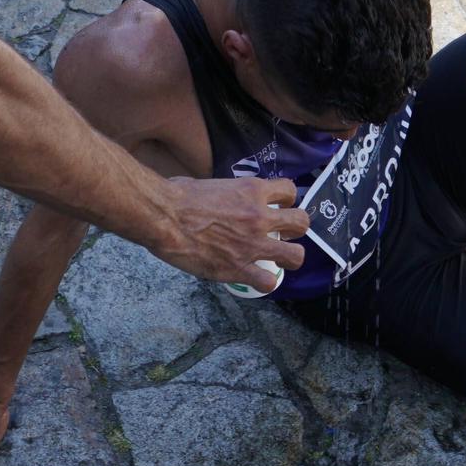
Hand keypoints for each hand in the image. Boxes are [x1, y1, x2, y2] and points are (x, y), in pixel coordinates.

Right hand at [154, 175, 307, 289]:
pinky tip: (256, 278)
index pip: (289, 190)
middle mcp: (259, 216)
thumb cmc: (179, 195)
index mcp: (252, 191)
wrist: (164, 215)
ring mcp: (252, 244)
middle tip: (284, 235)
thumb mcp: (213, 183)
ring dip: (290, 258)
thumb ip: (229, 192)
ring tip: (281, 259)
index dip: (287, 200)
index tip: (280, 206)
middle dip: (295, 230)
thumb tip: (225, 198)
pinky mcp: (238, 268)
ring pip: (296, 255)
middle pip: (301, 223)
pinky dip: (265, 281)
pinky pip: (268, 282)